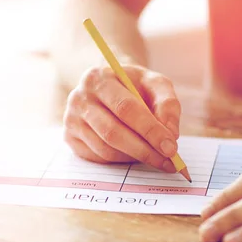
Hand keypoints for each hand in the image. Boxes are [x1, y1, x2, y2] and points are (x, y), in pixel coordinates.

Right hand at [63, 64, 180, 171]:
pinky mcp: (69, 137)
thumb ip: (167, 104)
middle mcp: (78, 98)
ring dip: (134, 157)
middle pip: (112, 132)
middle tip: (167, 163)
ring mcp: (71, 119)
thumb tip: (170, 135)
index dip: (150, 130)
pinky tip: (134, 153)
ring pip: (105, 149)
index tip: (171, 147)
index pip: (126, 108)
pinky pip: (98, 157)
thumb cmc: (134, 85)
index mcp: (98, 78)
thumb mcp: (154, 84)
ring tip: (155, 157)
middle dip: (144, 150)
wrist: (109, 85)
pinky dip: (120, 160)